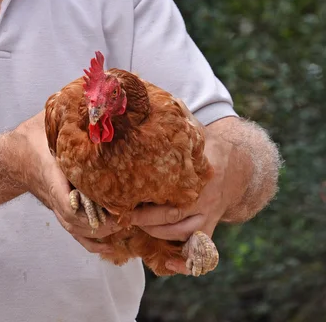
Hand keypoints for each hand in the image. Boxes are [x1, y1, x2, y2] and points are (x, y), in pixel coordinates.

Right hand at [14, 111, 122, 254]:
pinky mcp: (65, 213)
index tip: (118, 206)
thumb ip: (69, 111)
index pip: (72, 206)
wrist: (15, 156)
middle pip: (84, 226)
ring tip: (131, 222)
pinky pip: (80, 236)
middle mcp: (59, 199)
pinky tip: (115, 243)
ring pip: (84, 233)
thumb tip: (98, 95)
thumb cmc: (34, 137)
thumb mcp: (49, 120)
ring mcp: (61, 209)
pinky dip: (97, 242)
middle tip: (136, 211)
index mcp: (54, 178)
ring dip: (108, 233)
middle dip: (111, 223)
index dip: (96, 213)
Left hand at [126, 122, 238, 274]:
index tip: (124, 199)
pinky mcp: (210, 228)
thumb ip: (175, 116)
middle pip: (173, 219)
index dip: (148, 204)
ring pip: (182, 236)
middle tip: (122, 214)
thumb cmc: (206, 145)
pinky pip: (199, 252)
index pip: (173, 195)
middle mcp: (205, 200)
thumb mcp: (192, 129)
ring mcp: (209, 217)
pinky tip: (167, 266)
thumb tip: (145, 95)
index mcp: (200, 177)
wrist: (238, 165)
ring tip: (134, 225)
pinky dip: (185, 263)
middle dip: (146, 220)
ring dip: (156, 234)